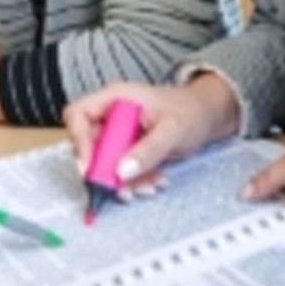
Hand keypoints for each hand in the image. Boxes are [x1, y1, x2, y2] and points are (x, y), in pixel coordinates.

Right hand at [63, 75, 238, 195]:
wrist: (205, 116)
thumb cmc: (190, 110)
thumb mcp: (173, 129)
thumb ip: (149, 149)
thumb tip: (122, 171)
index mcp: (115, 98)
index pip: (79, 114)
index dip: (79, 140)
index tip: (89, 167)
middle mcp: (111, 114)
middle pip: (88, 144)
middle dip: (104, 170)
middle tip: (122, 187)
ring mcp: (118, 132)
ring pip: (103, 162)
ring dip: (122, 181)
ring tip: (148, 185)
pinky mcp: (126, 149)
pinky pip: (119, 170)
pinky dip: (134, 181)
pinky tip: (154, 181)